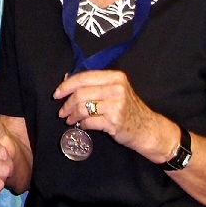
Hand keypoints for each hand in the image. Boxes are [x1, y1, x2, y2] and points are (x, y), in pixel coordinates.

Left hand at [53, 70, 174, 157]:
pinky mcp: (114, 121)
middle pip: (80, 93)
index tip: (57, 94)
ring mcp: (116, 105)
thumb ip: (94, 83)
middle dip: (67, 103)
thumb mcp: (115, 90)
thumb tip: (66, 78)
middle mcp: (116, 89)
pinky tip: (82, 125)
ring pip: (83, 108)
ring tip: (70, 119)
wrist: (148, 129)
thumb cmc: (128, 108)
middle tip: (61, 112)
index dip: (66, 85)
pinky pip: (89, 121)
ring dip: (72, 115)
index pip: (84, 77)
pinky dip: (82, 124)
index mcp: (115, 77)